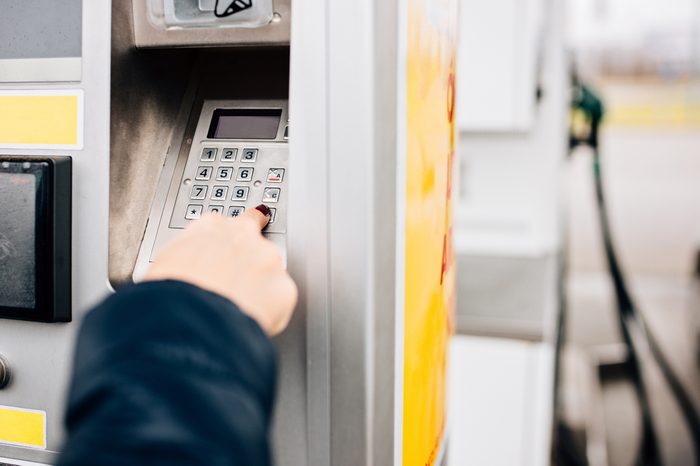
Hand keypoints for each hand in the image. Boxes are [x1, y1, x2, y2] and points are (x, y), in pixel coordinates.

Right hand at [144, 206, 296, 335]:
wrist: (189, 319)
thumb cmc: (170, 295)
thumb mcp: (165, 266)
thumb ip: (187, 259)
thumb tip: (186, 272)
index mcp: (212, 227)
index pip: (229, 223)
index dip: (230, 240)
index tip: (230, 249)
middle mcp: (245, 237)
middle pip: (254, 247)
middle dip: (247, 266)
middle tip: (231, 290)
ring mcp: (269, 261)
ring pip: (270, 275)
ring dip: (258, 290)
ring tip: (235, 313)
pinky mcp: (284, 289)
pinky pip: (279, 303)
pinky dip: (269, 314)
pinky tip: (249, 323)